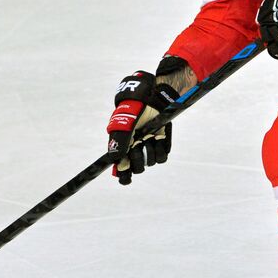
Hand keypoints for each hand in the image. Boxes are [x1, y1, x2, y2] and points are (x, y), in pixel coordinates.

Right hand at [105, 57, 193, 184]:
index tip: (126, 179)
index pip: (121, 169)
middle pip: (136, 168)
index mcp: (122, 147)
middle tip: (139, 144)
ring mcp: (148, 148)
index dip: (123, 176)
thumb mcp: (124, 124)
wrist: (153, 99)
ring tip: (149, 136)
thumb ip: (120, 141)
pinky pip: (162, 157)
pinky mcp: (161, 145)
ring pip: (150, 162)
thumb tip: (115, 161)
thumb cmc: (135, 109)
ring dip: (150, 151)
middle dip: (138, 159)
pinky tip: (157, 137)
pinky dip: (160, 149)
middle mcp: (134, 150)